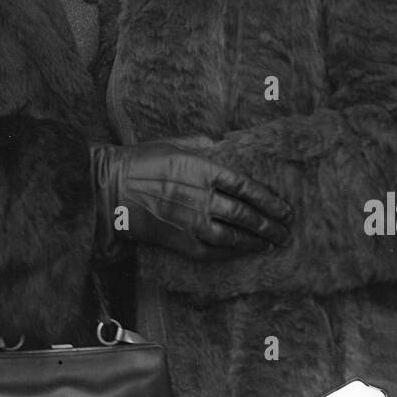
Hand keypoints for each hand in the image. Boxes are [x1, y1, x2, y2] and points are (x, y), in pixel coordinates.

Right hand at [92, 137, 291, 260]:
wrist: (111, 190)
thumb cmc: (141, 162)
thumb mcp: (173, 143)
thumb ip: (202, 145)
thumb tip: (221, 145)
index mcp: (203, 169)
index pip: (246, 187)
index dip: (269, 200)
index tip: (285, 209)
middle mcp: (202, 197)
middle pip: (246, 215)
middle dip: (270, 226)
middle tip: (286, 232)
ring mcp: (192, 222)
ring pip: (234, 237)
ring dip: (256, 242)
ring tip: (271, 245)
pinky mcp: (181, 241)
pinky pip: (214, 252)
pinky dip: (231, 253)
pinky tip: (242, 252)